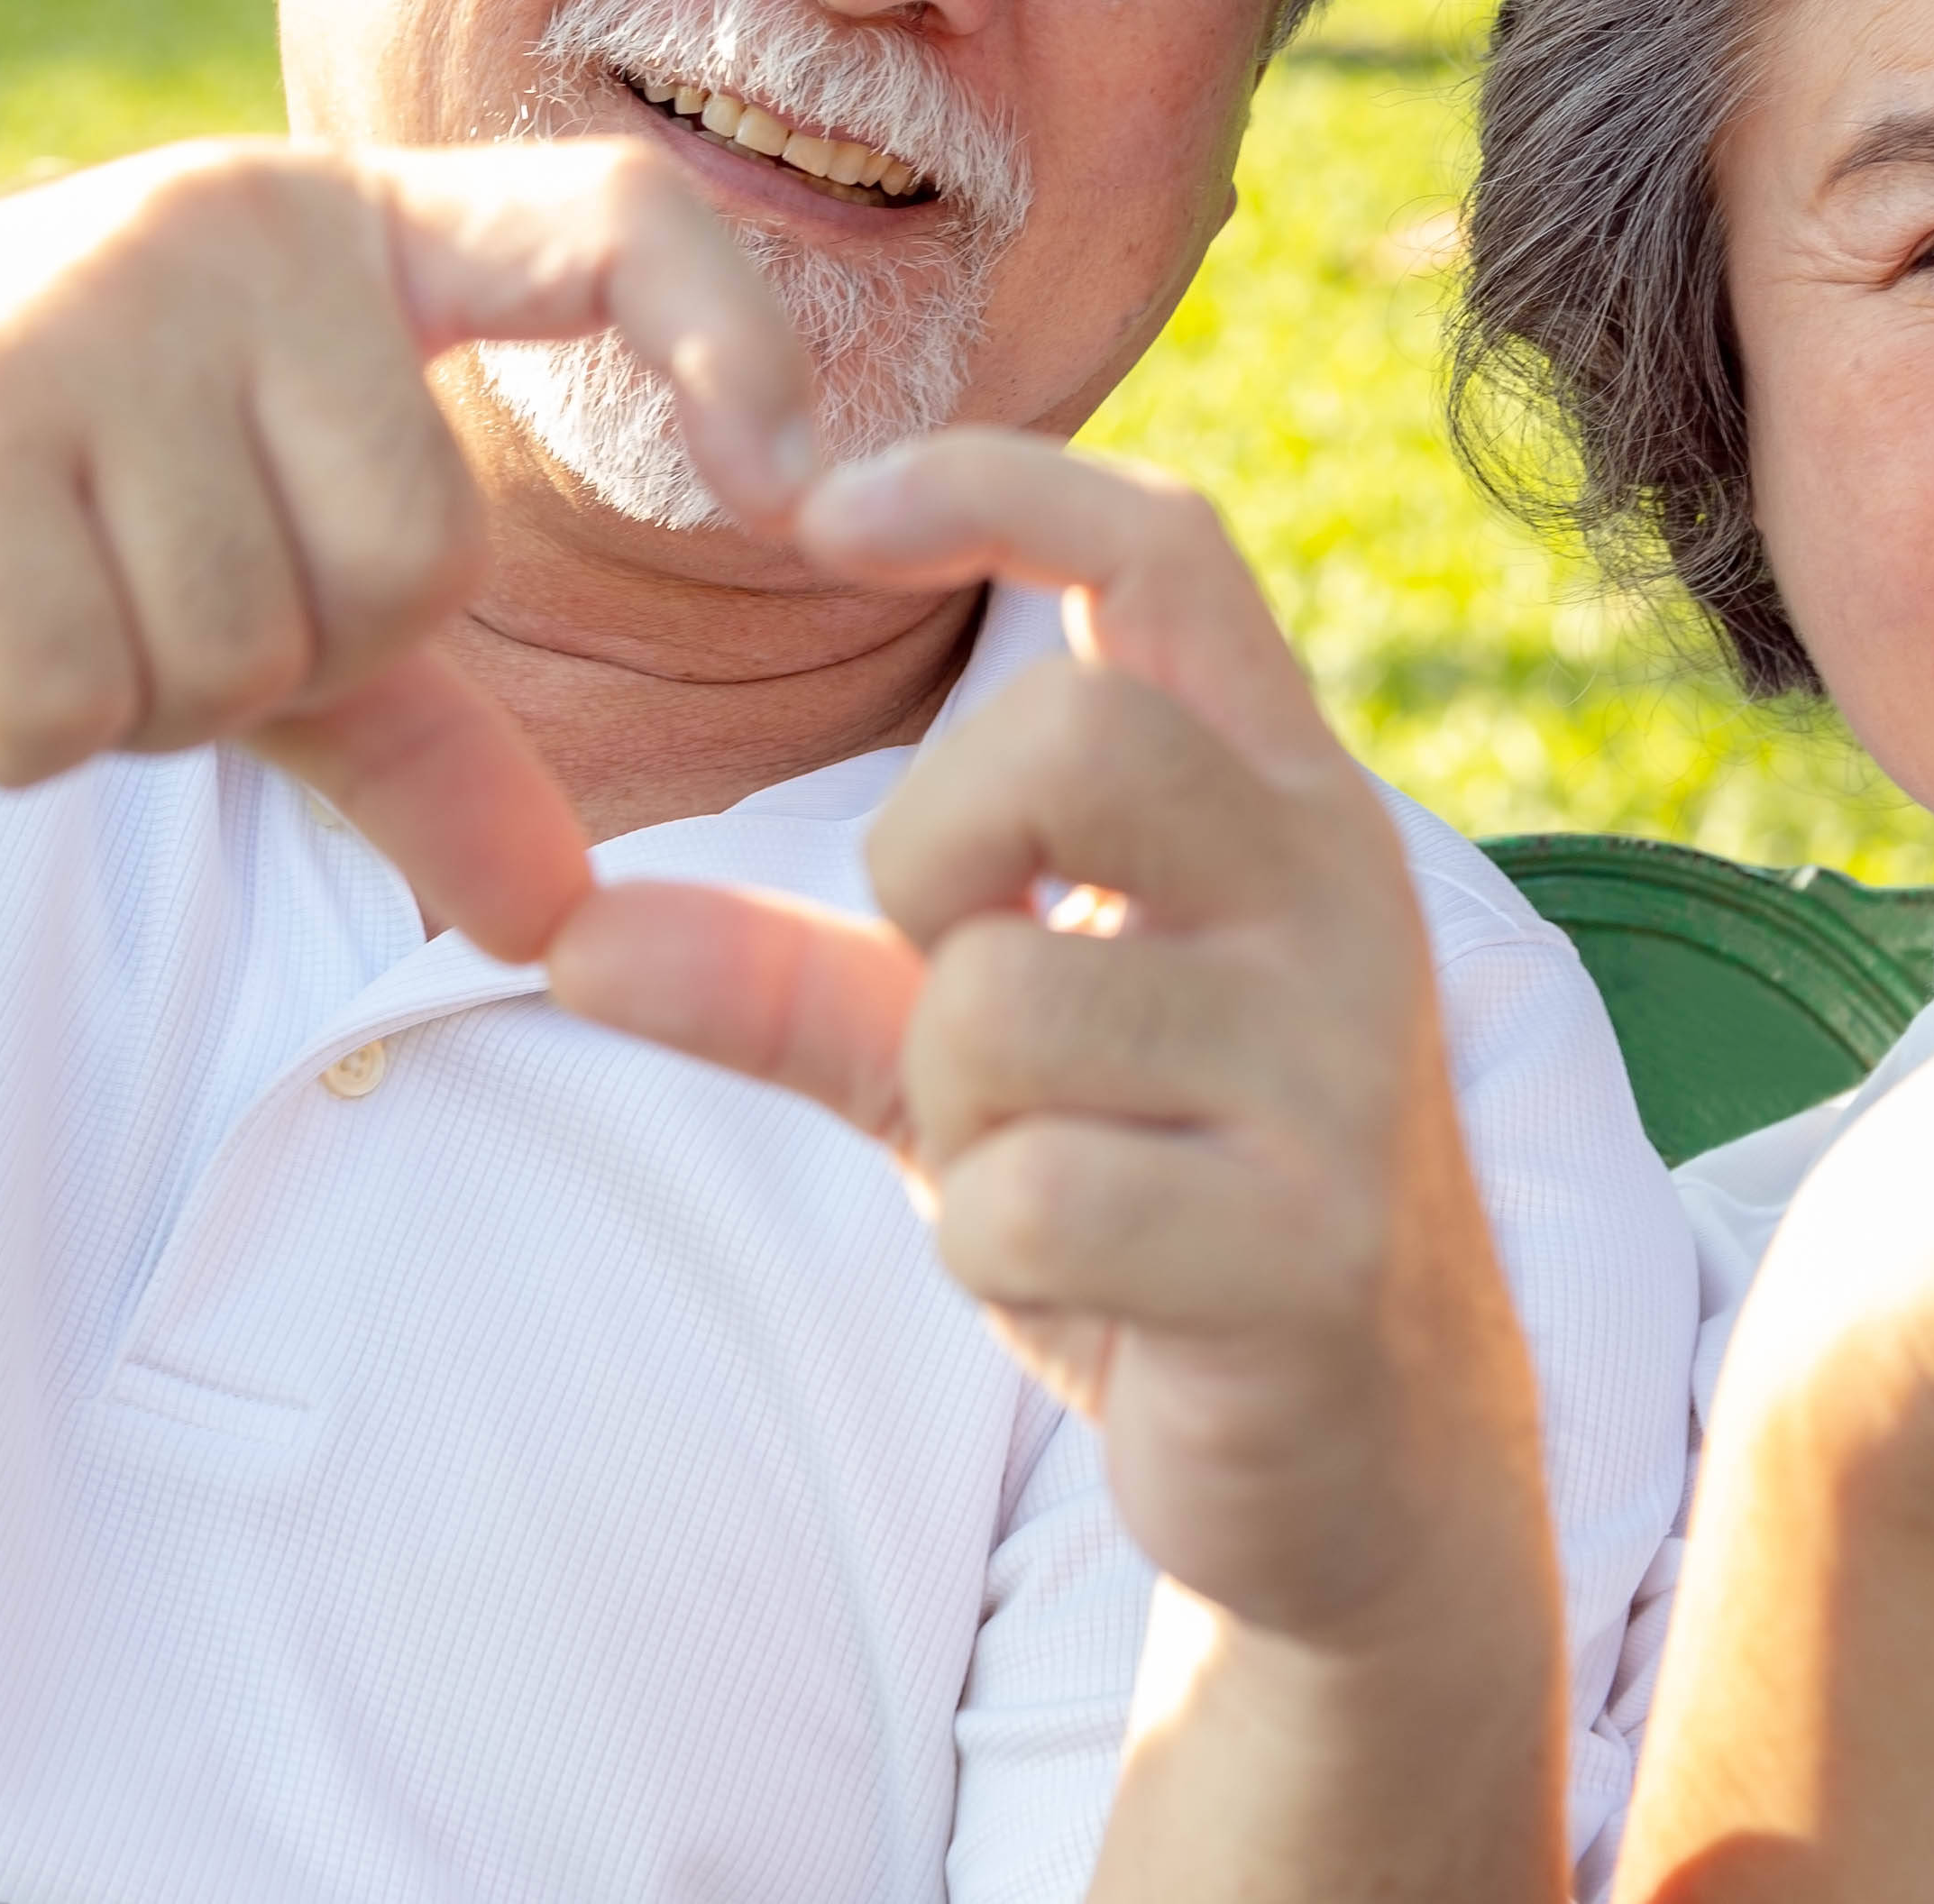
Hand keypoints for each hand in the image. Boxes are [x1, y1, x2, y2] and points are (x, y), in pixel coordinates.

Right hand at [0, 137, 816, 955]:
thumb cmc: (44, 485)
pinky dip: (4, 721)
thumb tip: (565, 920)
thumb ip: (422, 732)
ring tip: (26, 577)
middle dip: (278, 655)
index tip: (806, 488)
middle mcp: (237, 230)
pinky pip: (66, 700)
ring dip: (127, 694)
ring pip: (228, 656)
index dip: (740, 338)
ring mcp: (78, 316)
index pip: (616, 225)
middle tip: (137, 578)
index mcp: (354, 230)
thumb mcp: (250, 569)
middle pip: (404, 572)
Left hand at [543, 433, 1553, 1653]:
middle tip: (954, 968)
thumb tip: (568, 940)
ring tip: (1049, 1164)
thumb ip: (792, 976)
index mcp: (1274, 792)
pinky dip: (996, 1250)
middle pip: (1078, 739)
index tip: (826, 508)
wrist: (1364, 1449)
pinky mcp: (1305, 1245)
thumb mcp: (976, 1053)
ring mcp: (1335, 1068)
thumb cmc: (1162, 1189)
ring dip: (956, 1112)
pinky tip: (1089, 1277)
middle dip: (934, 856)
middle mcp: (1332, 890)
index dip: (992, 484)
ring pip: (1005, 1004)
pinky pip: (1027, 1201)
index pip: (1163, 546)